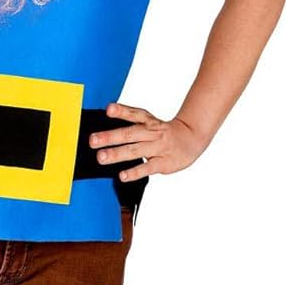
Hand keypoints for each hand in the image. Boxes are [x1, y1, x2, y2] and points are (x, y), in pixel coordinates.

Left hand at [89, 102, 206, 183]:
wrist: (192, 138)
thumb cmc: (164, 132)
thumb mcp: (150, 122)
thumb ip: (131, 123)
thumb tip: (105, 130)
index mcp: (148, 121)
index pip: (134, 114)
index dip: (121, 111)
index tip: (108, 109)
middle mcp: (152, 133)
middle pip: (130, 134)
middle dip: (110, 137)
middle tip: (93, 140)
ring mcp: (158, 148)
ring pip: (135, 151)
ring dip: (117, 154)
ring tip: (101, 157)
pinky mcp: (163, 163)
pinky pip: (148, 168)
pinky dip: (134, 172)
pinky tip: (122, 175)